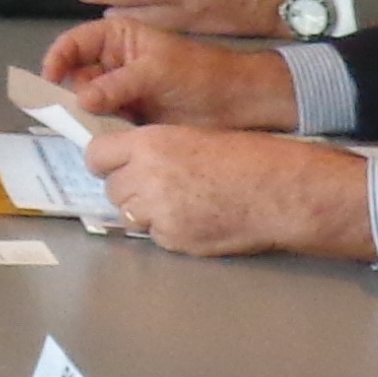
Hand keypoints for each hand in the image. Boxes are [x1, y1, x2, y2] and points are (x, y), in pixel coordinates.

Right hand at [36, 16, 297, 130]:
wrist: (237, 104)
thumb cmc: (200, 74)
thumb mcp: (156, 72)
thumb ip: (116, 85)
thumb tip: (80, 99)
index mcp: (117, 37)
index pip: (74, 43)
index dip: (57, 59)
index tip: (48, 80)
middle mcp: (112, 62)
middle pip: (73, 75)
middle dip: (68, 92)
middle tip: (70, 111)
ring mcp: (118, 90)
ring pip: (85, 101)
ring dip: (84, 114)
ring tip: (89, 125)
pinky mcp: (127, 116)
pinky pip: (101, 121)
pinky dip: (99, 129)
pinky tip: (101, 136)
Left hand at [84, 128, 375, 258]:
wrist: (281, 192)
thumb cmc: (248, 156)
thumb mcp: (192, 136)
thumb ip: (155, 150)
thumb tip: (131, 163)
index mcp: (149, 144)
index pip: (96, 156)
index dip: (106, 161)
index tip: (115, 164)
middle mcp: (146, 179)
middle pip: (113, 189)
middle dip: (130, 188)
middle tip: (158, 185)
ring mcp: (158, 214)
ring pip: (131, 215)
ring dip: (147, 210)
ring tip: (181, 202)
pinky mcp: (175, 241)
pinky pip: (156, 235)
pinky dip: (169, 230)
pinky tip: (197, 219)